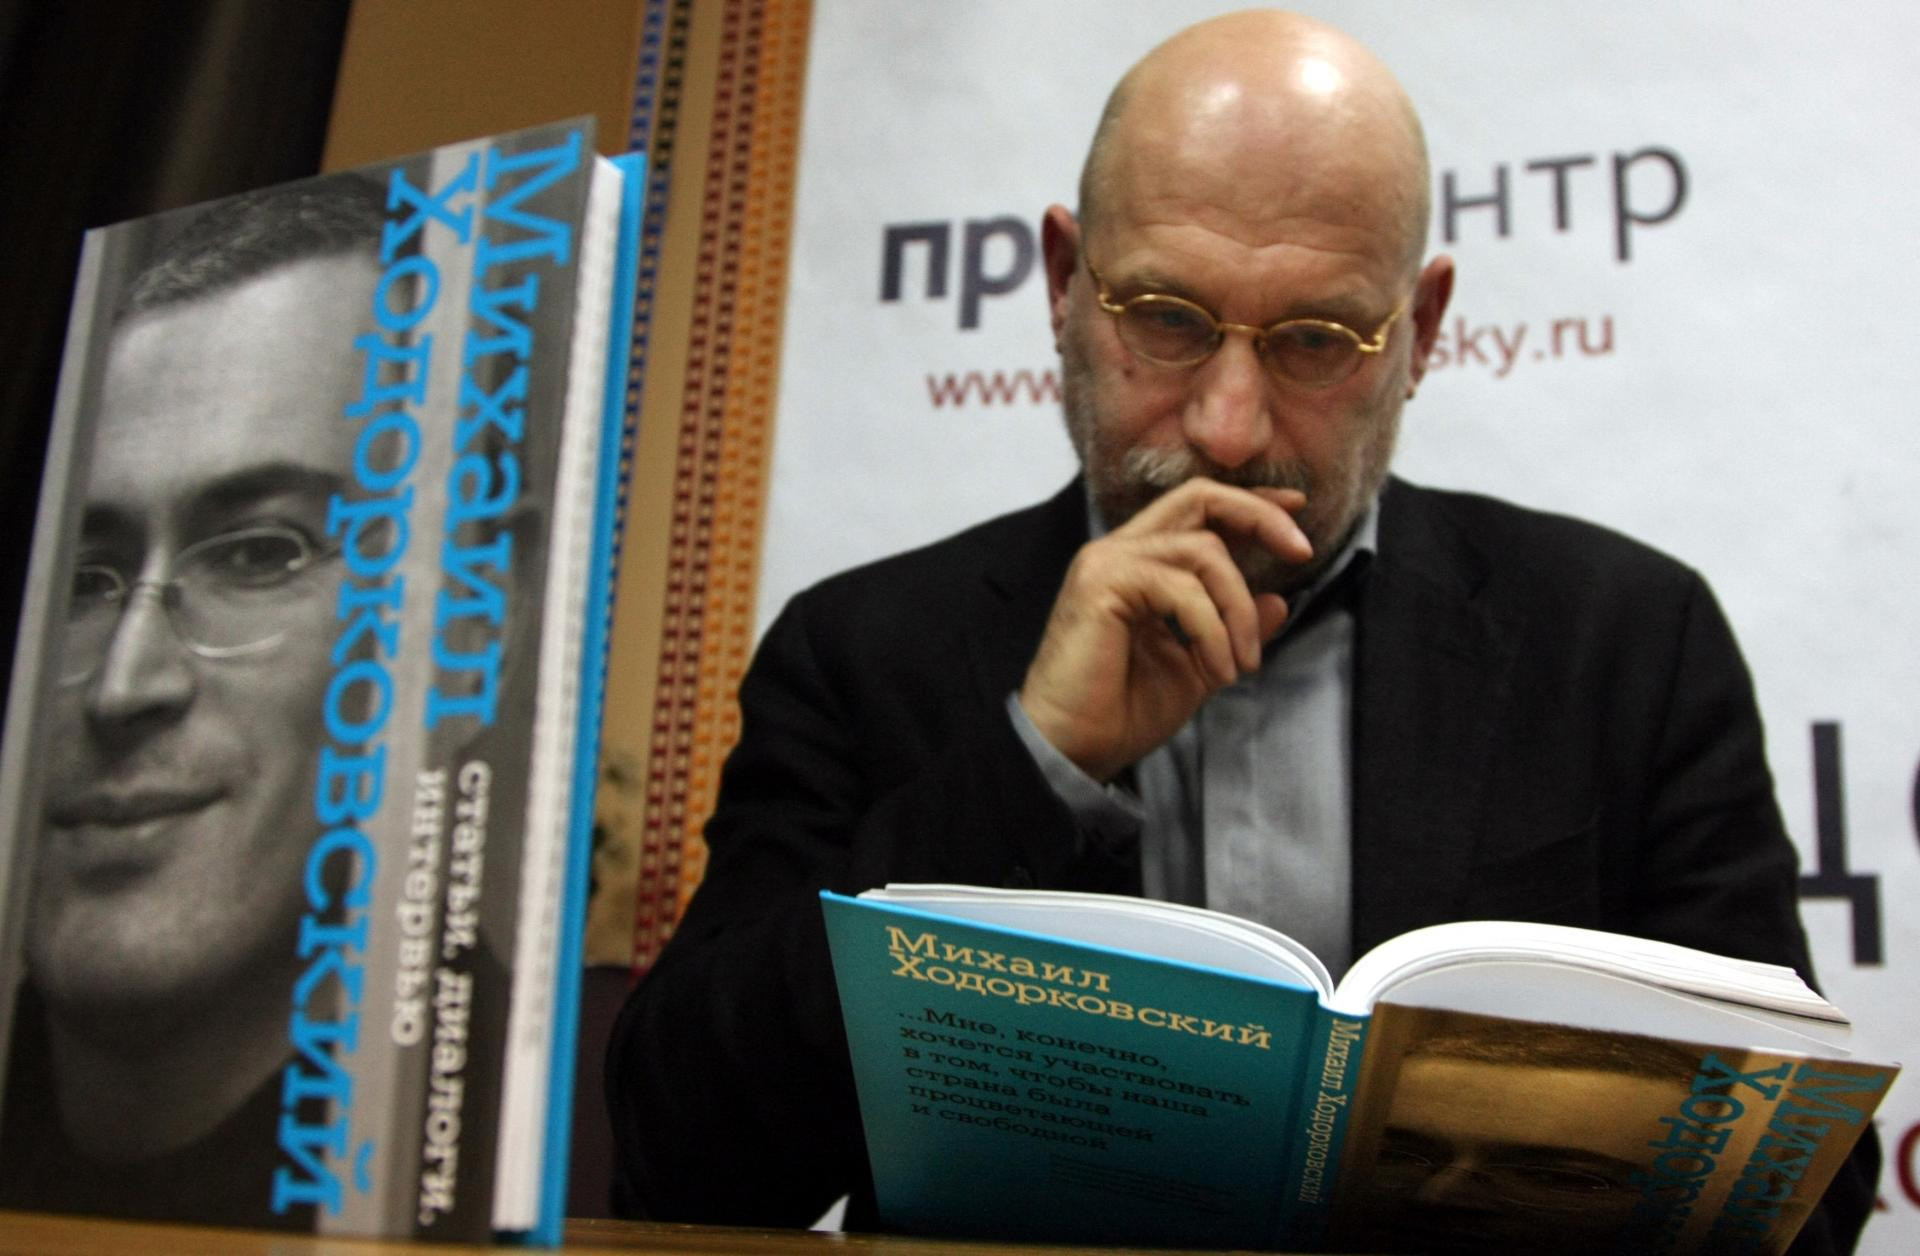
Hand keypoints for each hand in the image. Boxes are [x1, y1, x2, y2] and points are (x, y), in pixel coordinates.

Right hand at [1017, 478, 1311, 781]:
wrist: (1072, 749)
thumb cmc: (1122, 712)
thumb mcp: (1199, 666)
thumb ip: (1233, 629)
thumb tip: (1278, 601)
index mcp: (1138, 563)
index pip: (1198, 507)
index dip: (1250, 503)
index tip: (1297, 510)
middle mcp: (1119, 551)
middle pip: (1200, 497)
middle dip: (1260, 517)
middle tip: (1303, 553)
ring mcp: (1107, 562)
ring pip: (1203, 551)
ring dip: (1238, 609)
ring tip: (1242, 664)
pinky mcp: (1102, 584)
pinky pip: (1182, 589)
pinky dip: (1213, 630)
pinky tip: (1218, 670)